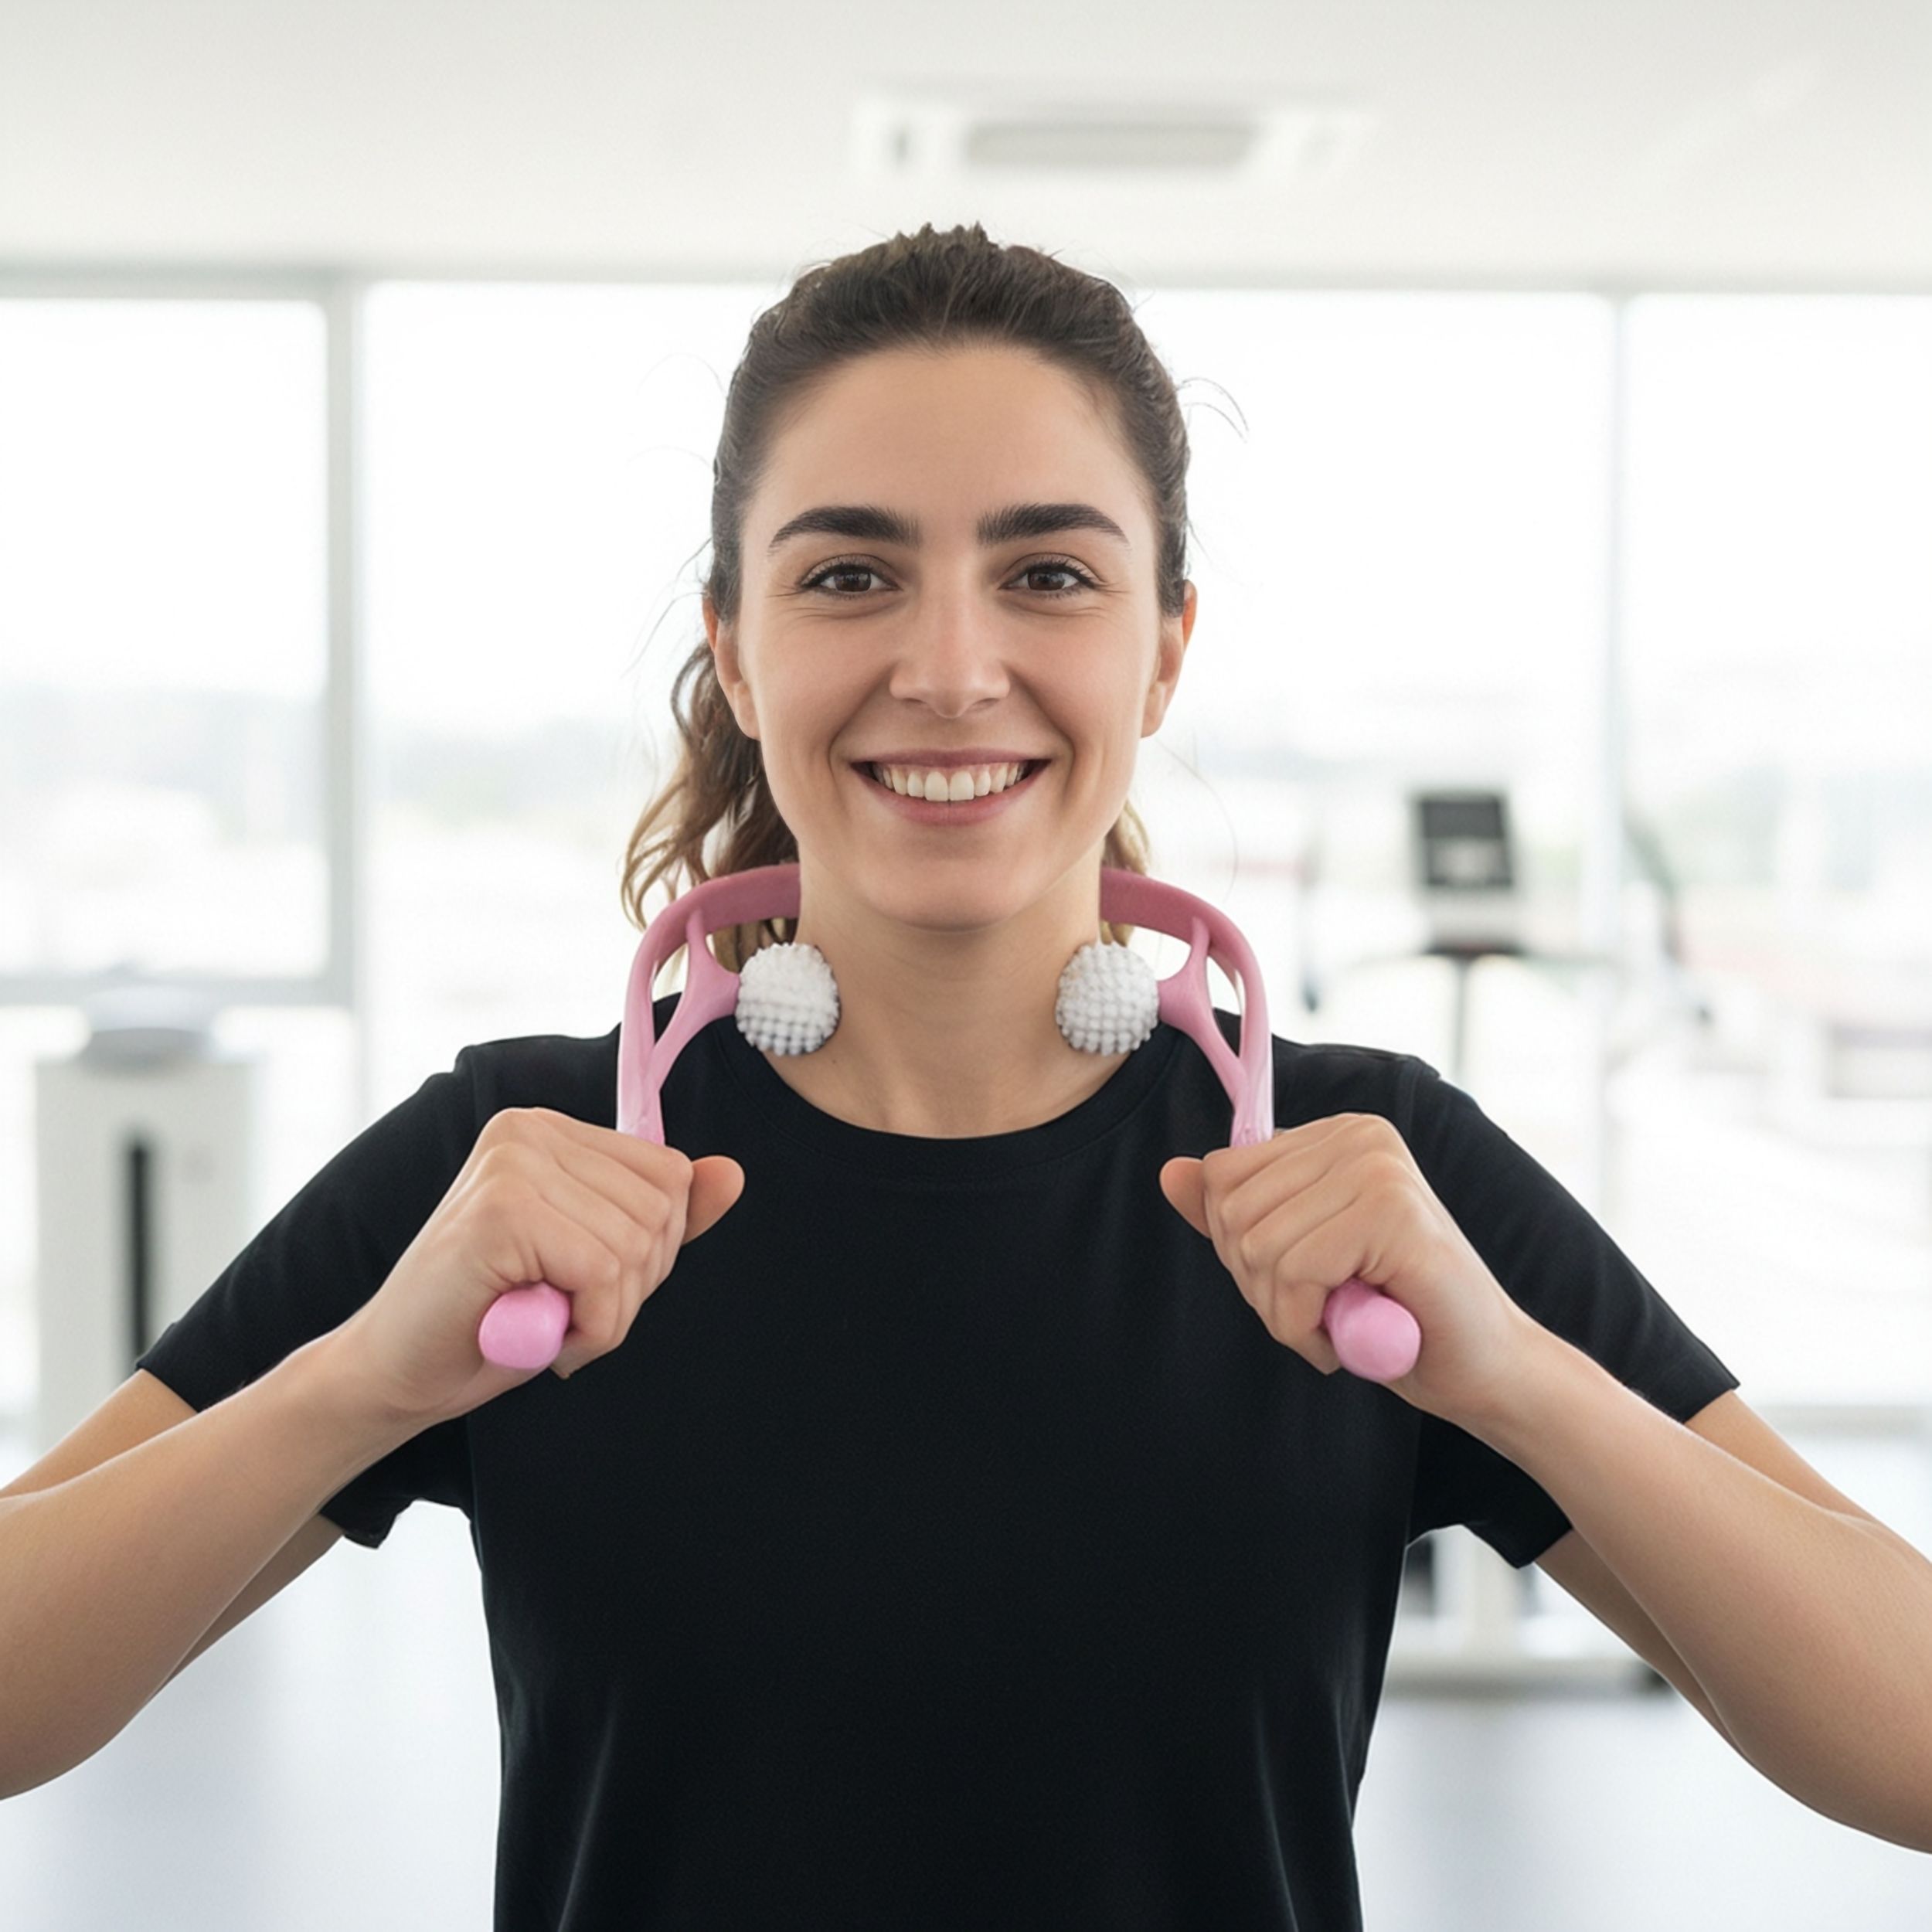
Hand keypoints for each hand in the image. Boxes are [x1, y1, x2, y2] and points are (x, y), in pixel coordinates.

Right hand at [336, 1107, 744, 1427]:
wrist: (395, 1372)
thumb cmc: (494, 1319)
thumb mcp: (596, 1262)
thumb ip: (663, 1218)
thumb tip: (732, 1173)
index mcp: (554, 1130)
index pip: (670, 1176)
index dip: (650, 1251)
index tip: (589, 1284)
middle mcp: (532, 1129)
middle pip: (662, 1209)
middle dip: (632, 1285)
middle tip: (565, 1311)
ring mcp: (514, 1163)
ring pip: (636, 1245)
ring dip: (606, 1313)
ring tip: (546, 1322)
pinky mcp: (502, 1209)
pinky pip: (604, 1274)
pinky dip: (589, 1327)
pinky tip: (538, 1335)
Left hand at [1158, 1113, 1535, 1422]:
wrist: (1480, 1367)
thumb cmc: (1389, 1315)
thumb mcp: (1295, 1259)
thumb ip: (1236, 1217)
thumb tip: (1170, 1173)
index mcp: (1333, 1135)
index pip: (1222, 1176)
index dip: (1241, 1249)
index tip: (1294, 1283)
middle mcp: (1357, 1135)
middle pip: (1232, 1209)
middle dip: (1259, 1284)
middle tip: (1318, 1311)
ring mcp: (1377, 1167)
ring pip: (1258, 1245)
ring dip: (1285, 1312)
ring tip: (1338, 1323)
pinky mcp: (1392, 1211)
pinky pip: (1296, 1271)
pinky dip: (1307, 1326)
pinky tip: (1350, 1337)